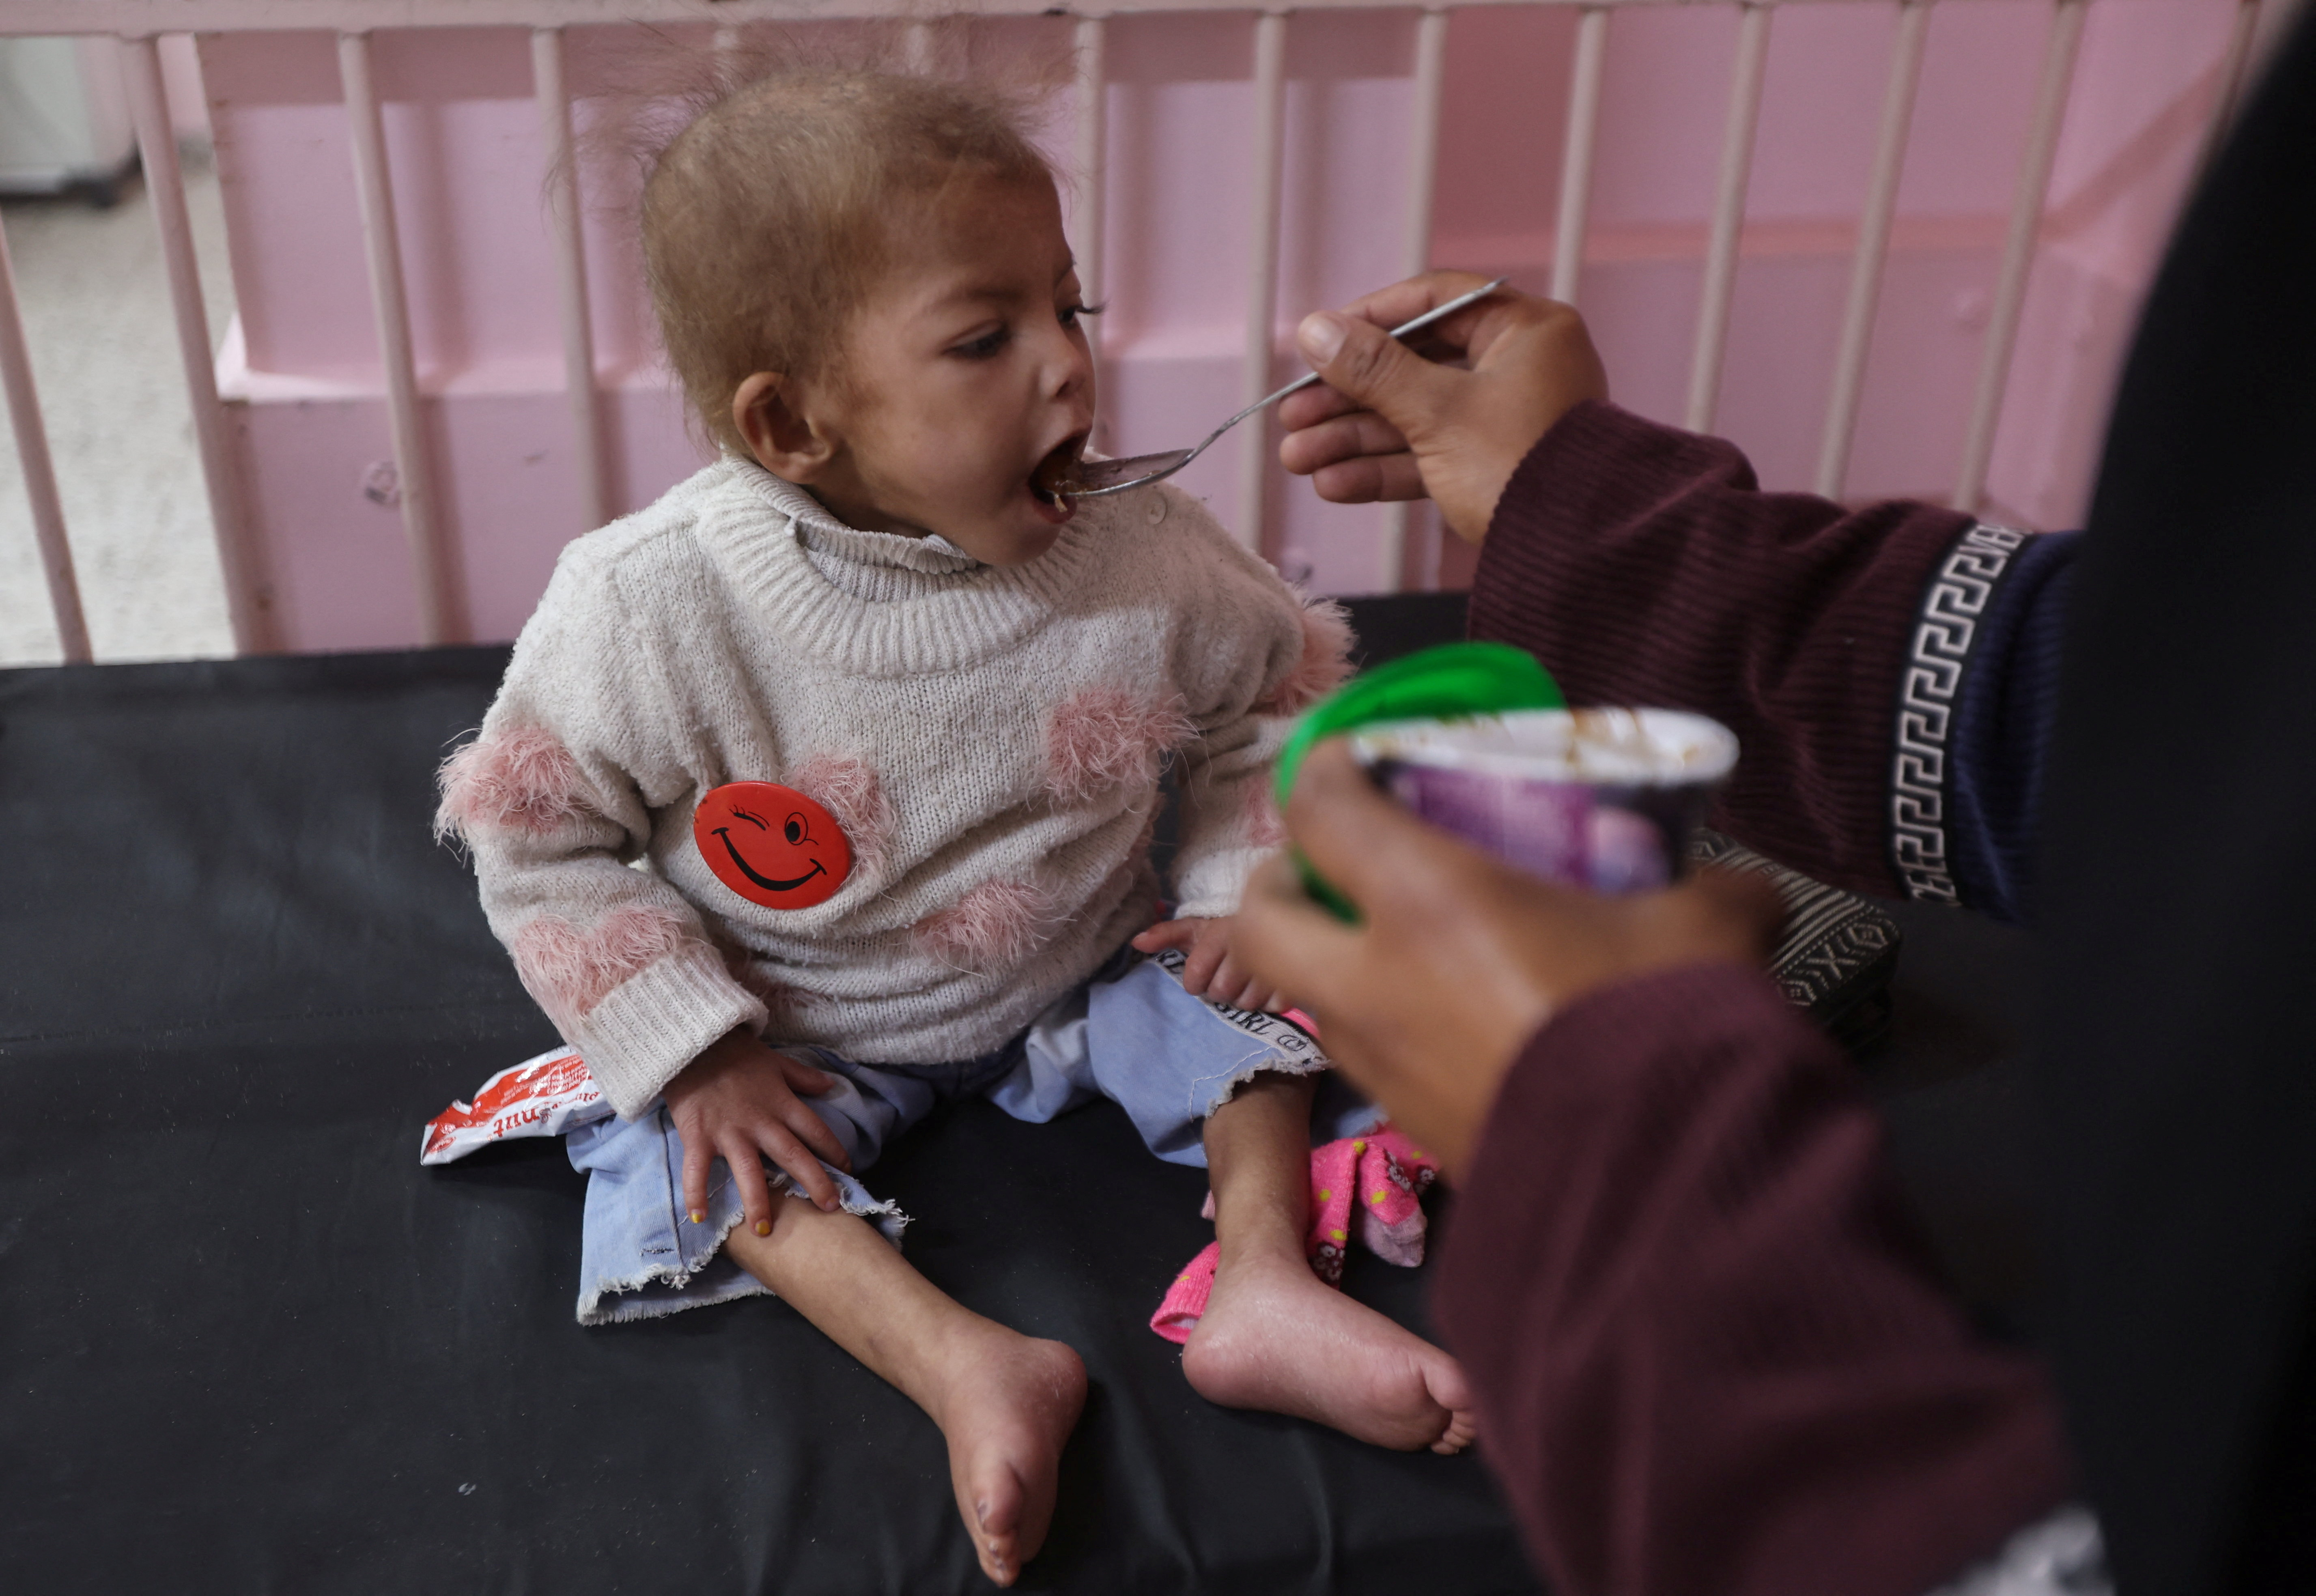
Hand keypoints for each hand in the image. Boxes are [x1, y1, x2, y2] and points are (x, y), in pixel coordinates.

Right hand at [663, 1028, 852, 1232]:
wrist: (693, 1042)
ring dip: (758, 1201)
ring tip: (766, 1230)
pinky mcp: (699, 1135)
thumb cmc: (735, 1054)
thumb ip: (803, 1077)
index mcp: (781, 1103)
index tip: (849, 1170)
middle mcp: (760, 1122)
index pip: (815, 1130)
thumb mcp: (776, 1062)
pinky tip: (699, 1218)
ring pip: (749, 1171)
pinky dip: (696, 1193)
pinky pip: (697, 1169)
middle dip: (814, 1182)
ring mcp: (729, 1131)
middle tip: (831, 1209)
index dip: (834, 1150)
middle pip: (793, 1155)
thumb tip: (832, 1086)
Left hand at [1130, 914, 1284, 1012]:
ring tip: (1245, 980)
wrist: (1274, 921)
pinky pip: (1272, 1007)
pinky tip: (1265, 985)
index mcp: (1221, 934)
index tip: (1201, 973)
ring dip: (1242, 996)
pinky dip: (1267, 1001)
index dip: (1194, 981)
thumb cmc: (1227, 930)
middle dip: (1219, 988)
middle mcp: (1247, 948)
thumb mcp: (1195, 928)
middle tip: (1226, 975)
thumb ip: (1165, 934)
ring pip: (1245, 1003)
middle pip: (1220, 992)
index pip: (1196, 977)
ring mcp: (1273, 965)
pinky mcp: (1293, 979)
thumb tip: (1135, 942)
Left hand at [1230, 741, 1783, 1172]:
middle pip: (1261, 919)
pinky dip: (1387, 1026)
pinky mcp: (1412, 1131)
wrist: (1661, 1197)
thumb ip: (1711, 892)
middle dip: (1282, 884)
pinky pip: (1368, 1060)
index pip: (1320, 808)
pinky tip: (1456, 1018)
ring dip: (1333, 962)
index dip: (1326, 770)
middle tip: (1334, 867)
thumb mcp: (1708, 930)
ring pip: (1310, 998)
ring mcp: (1383, 1067)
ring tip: (1404, 944)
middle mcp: (1375, 984)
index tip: (1357, 762)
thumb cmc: (1663, 1032)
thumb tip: (1738, 891)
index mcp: (1425, 904)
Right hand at [1276, 271, 1607, 543]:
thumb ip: (1373, 370)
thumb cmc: (1523, 467)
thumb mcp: (1438, 411)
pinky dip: (1384, 469)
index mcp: (1525, 331)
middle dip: (1347, 397)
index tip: (1318, 342)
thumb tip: (1315, 330)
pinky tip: (1332, 482)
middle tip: (1293, 414)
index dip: (1369, 321)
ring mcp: (1505, 421)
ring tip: (1297, 457)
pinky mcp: (1492, 468)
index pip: (1434, 303)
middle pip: (1414, 367)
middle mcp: (1518, 369)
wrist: (1581, 557)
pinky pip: (1430, 458)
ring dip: (1354, 438)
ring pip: (1415, 418)